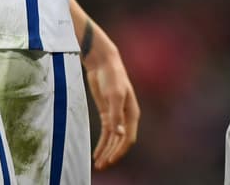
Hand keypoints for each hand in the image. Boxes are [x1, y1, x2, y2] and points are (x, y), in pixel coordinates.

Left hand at [83, 36, 139, 169]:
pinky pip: (106, 133)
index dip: (119, 151)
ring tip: (98, 164)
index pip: (128, 138)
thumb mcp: (114, 95)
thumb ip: (116, 114)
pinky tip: (96, 153)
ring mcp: (116, 116)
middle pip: (120, 141)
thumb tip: (118, 133)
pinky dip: (102, 143)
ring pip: (113, 139)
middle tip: (101, 166)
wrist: (103, 63)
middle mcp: (126, 117)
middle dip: (111, 154)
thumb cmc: (112, 76)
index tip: (109, 160)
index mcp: (132, 113)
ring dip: (106, 151)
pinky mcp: (107, 113)